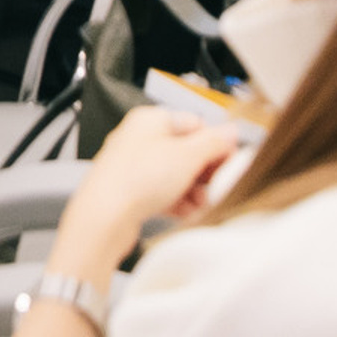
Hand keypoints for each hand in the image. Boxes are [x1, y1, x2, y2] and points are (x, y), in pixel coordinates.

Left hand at [48, 105, 244, 281]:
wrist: (105, 216)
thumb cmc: (137, 178)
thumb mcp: (187, 156)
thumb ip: (213, 142)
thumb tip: (230, 131)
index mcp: (151, 120)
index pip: (194, 124)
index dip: (216, 144)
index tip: (231, 162)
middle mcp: (140, 139)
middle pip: (186, 152)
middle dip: (205, 173)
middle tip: (218, 188)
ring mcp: (134, 166)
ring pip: (176, 176)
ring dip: (194, 191)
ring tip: (202, 205)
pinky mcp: (131, 192)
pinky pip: (163, 194)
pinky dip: (178, 203)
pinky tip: (187, 214)